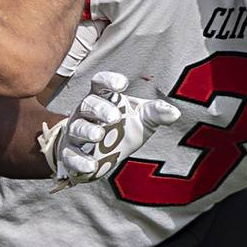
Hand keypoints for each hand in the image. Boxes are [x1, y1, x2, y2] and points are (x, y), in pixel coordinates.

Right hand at [38, 71, 180, 190]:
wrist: (98, 156)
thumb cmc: (120, 130)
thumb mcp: (141, 120)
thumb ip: (156, 113)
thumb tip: (175, 112)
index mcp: (102, 98)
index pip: (100, 83)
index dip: (109, 80)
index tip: (123, 84)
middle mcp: (85, 113)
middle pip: (87, 104)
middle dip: (100, 109)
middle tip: (115, 117)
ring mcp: (75, 133)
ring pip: (77, 127)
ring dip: (87, 131)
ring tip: (100, 135)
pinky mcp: (70, 155)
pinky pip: (71, 156)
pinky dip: (79, 161)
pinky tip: (92, 166)